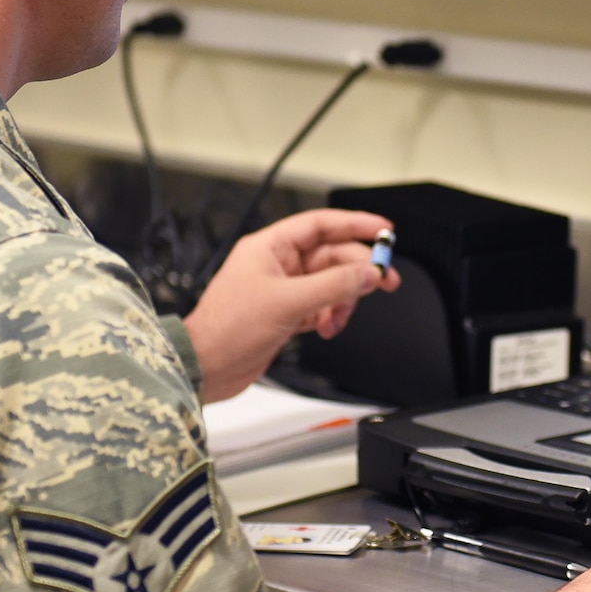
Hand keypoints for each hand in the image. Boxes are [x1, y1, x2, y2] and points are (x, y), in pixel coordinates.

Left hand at [184, 209, 400, 402]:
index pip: (321, 224)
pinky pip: (322, 306)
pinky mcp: (286, 314)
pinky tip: (328, 327)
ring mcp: (283, 290)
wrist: (206, 367)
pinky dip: (331, 316)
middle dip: (358, 269)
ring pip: (330, 284)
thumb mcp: (287, 302)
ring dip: (344, 299)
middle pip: (332, 256)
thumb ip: (333, 286)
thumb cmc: (226, 329)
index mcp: (270, 247)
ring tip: (342, 315)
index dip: (355, 224)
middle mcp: (277, 264)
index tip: (384, 231)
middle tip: (384, 280)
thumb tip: (367, 274)